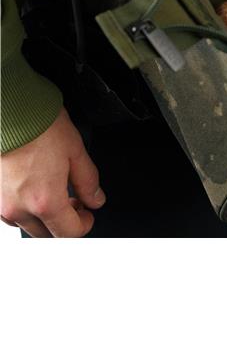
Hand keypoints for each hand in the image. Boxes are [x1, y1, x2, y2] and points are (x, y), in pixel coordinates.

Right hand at [1, 107, 104, 237]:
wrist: (11, 113)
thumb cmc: (40, 128)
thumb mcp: (76, 152)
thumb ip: (88, 182)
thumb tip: (96, 199)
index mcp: (45, 201)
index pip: (68, 233)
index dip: (84, 224)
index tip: (88, 214)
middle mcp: (19, 208)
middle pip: (47, 234)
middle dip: (65, 222)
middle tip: (76, 201)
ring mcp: (2, 204)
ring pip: (27, 225)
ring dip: (44, 217)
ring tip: (56, 192)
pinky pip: (10, 213)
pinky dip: (26, 208)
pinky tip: (35, 188)